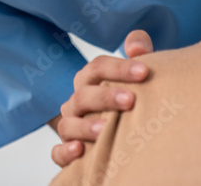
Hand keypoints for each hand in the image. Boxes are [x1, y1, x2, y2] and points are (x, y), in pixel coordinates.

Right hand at [50, 30, 153, 167]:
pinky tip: (79, 151)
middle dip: (105, 97)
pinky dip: (65, 151)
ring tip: (105, 128)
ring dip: (85, 126)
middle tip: (130, 100)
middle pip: (83, 95)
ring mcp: (70, 127)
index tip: (144, 71)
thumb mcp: (137, 74)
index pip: (98, 67)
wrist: (123, 134)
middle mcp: (77, 103)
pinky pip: (57, 153)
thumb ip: (138, 53)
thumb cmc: (129, 99)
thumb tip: (137, 47)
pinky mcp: (66, 153)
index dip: (119, 68)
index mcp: (90, 81)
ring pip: (68, 124)